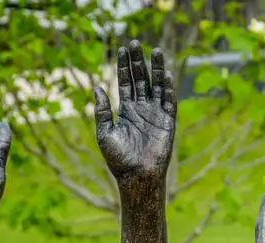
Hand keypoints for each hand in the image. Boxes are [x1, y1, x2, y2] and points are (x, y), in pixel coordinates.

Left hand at [94, 41, 176, 184]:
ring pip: (156, 87)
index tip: (122, 49)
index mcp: (126, 111)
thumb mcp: (105, 133)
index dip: (124, 66)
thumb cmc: (119, 159)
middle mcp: (141, 110)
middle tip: (135, 42)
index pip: (126, 83)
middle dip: (138, 62)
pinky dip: (168, 89)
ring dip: (156, 69)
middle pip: (141, 80)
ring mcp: (155, 115)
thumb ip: (102, 111)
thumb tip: (96, 87)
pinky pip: (169, 102)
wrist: (136, 177)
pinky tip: (165, 74)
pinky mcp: (167, 123)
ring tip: (155, 51)